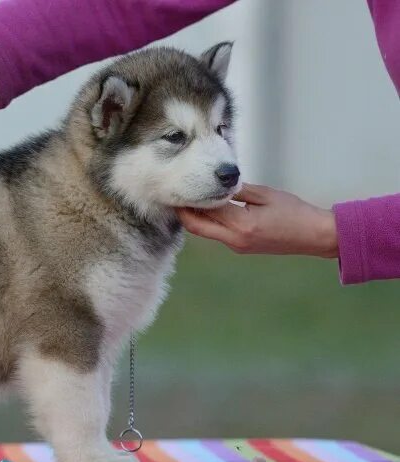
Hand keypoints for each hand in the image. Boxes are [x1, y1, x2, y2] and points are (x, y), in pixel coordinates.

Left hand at [176, 183, 338, 257]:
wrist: (314, 236)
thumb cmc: (295, 212)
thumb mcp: (265, 195)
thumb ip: (238, 190)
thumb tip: (215, 184)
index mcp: (242, 225)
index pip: (207, 210)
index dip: (192, 197)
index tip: (181, 184)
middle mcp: (235, 240)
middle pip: (198, 227)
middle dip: (184, 212)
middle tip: (175, 194)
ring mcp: (237, 247)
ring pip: (206, 232)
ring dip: (195, 217)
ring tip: (187, 198)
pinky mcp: (240, 248)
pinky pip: (217, 235)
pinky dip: (209, 222)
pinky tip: (207, 208)